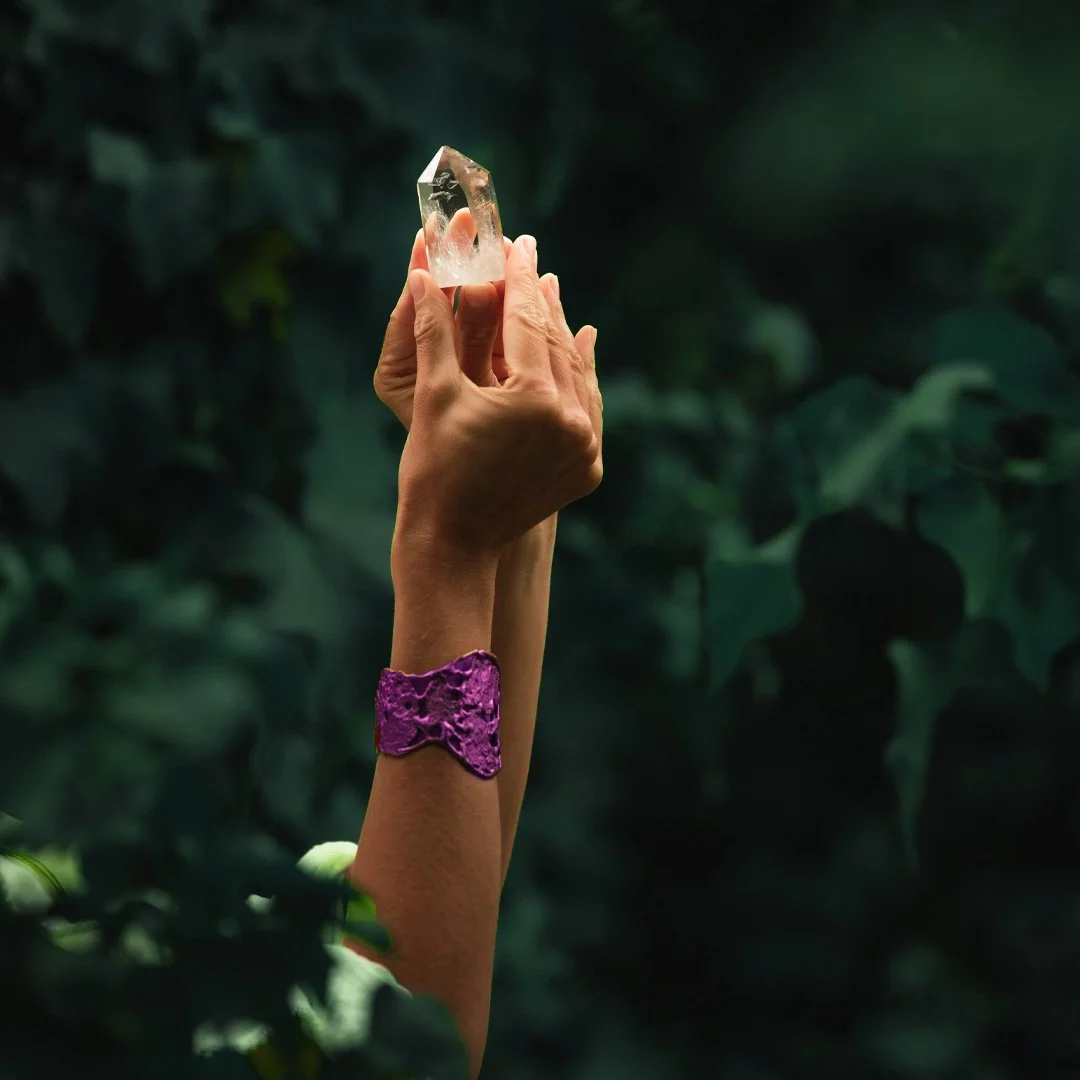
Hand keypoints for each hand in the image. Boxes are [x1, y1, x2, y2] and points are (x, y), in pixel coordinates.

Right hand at [395, 234, 601, 557]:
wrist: (453, 542)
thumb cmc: (433, 469)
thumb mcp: (434, 392)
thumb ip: (435, 326)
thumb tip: (422, 269)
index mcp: (535, 400)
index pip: (525, 323)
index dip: (516, 278)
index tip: (513, 242)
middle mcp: (571, 422)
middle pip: (555, 345)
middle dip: (539, 300)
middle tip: (531, 259)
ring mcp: (585, 448)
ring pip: (576, 374)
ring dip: (561, 333)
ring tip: (550, 294)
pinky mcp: (588, 468)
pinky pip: (587, 407)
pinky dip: (580, 376)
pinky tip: (581, 345)